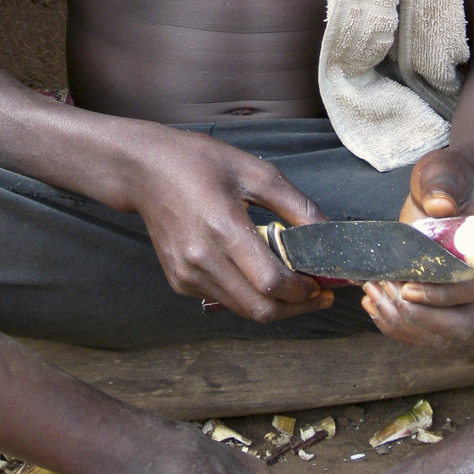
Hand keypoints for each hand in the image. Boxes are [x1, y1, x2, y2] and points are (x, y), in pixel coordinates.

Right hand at [126, 127, 333, 322]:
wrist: (145, 170)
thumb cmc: (200, 163)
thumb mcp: (255, 171)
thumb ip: (296, 206)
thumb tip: (329, 234)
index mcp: (223, 229)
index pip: (271, 282)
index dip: (304, 291)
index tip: (324, 282)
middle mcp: (202, 259)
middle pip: (260, 309)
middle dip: (297, 308)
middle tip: (319, 295)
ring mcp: (187, 275)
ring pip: (243, 310)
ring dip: (275, 305)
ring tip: (296, 286)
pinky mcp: (179, 281)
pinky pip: (224, 300)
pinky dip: (248, 296)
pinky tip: (260, 277)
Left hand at [362, 149, 473, 345]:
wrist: (440, 188)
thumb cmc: (446, 179)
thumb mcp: (444, 171)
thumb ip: (443, 185)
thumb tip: (440, 205)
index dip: (443, 296)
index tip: (407, 287)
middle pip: (459, 327)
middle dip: (419, 319)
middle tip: (385, 292)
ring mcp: (457, 299)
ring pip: (438, 337)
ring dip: (401, 324)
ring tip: (372, 293)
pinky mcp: (435, 303)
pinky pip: (419, 331)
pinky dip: (392, 324)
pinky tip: (370, 302)